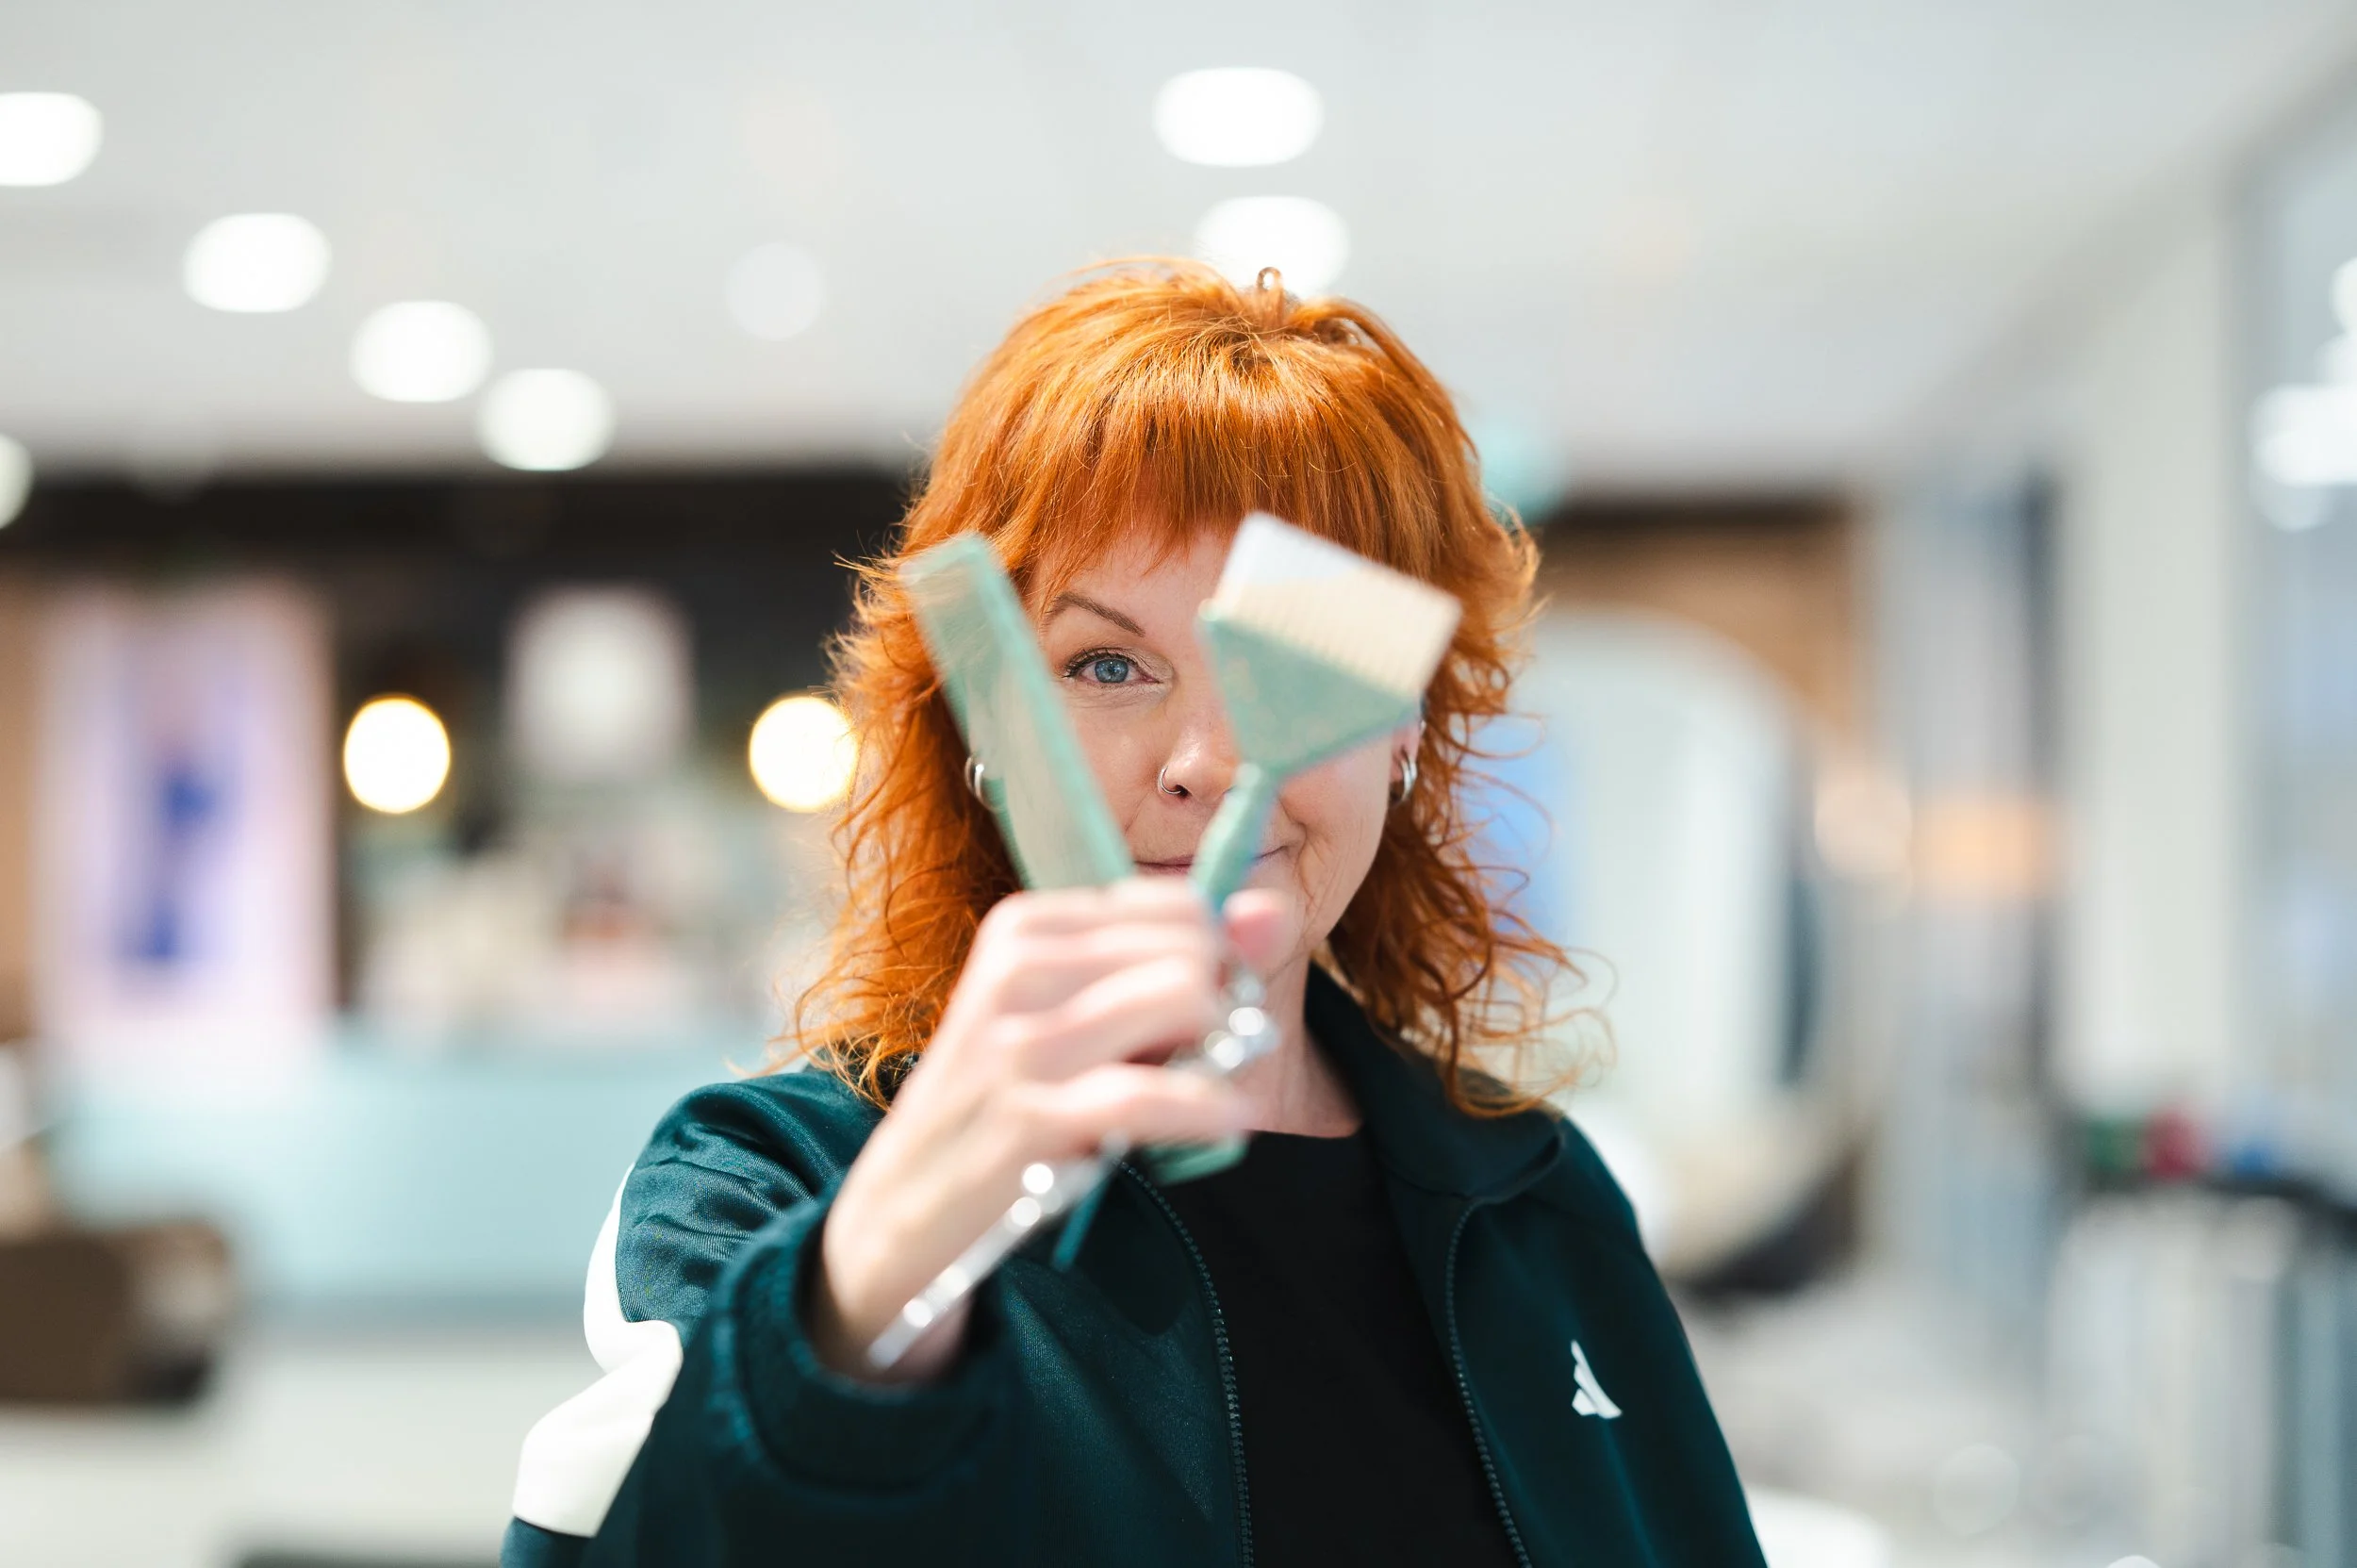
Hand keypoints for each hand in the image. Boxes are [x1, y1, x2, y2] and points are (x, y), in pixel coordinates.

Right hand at [808, 879, 1289, 1380]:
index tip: (1198, 1016)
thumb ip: (1180, 961)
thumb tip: (1273, 911)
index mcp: (1023, 929)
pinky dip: (1206, 1109)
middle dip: (1221, 1005)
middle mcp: (1015, 971)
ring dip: (1220, 1055)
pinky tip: (1226, 1122)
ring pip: (1182, 1000)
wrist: (900, 1218)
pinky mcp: (1026, 1124)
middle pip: (1190, 950)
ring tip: (1207, 1094)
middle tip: (1201, 1062)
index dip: (1214, 963)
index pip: (1177, 907)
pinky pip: (1149, 1096)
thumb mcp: (1078, 1022)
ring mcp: (1015, 1047)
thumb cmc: (1004, 1108)